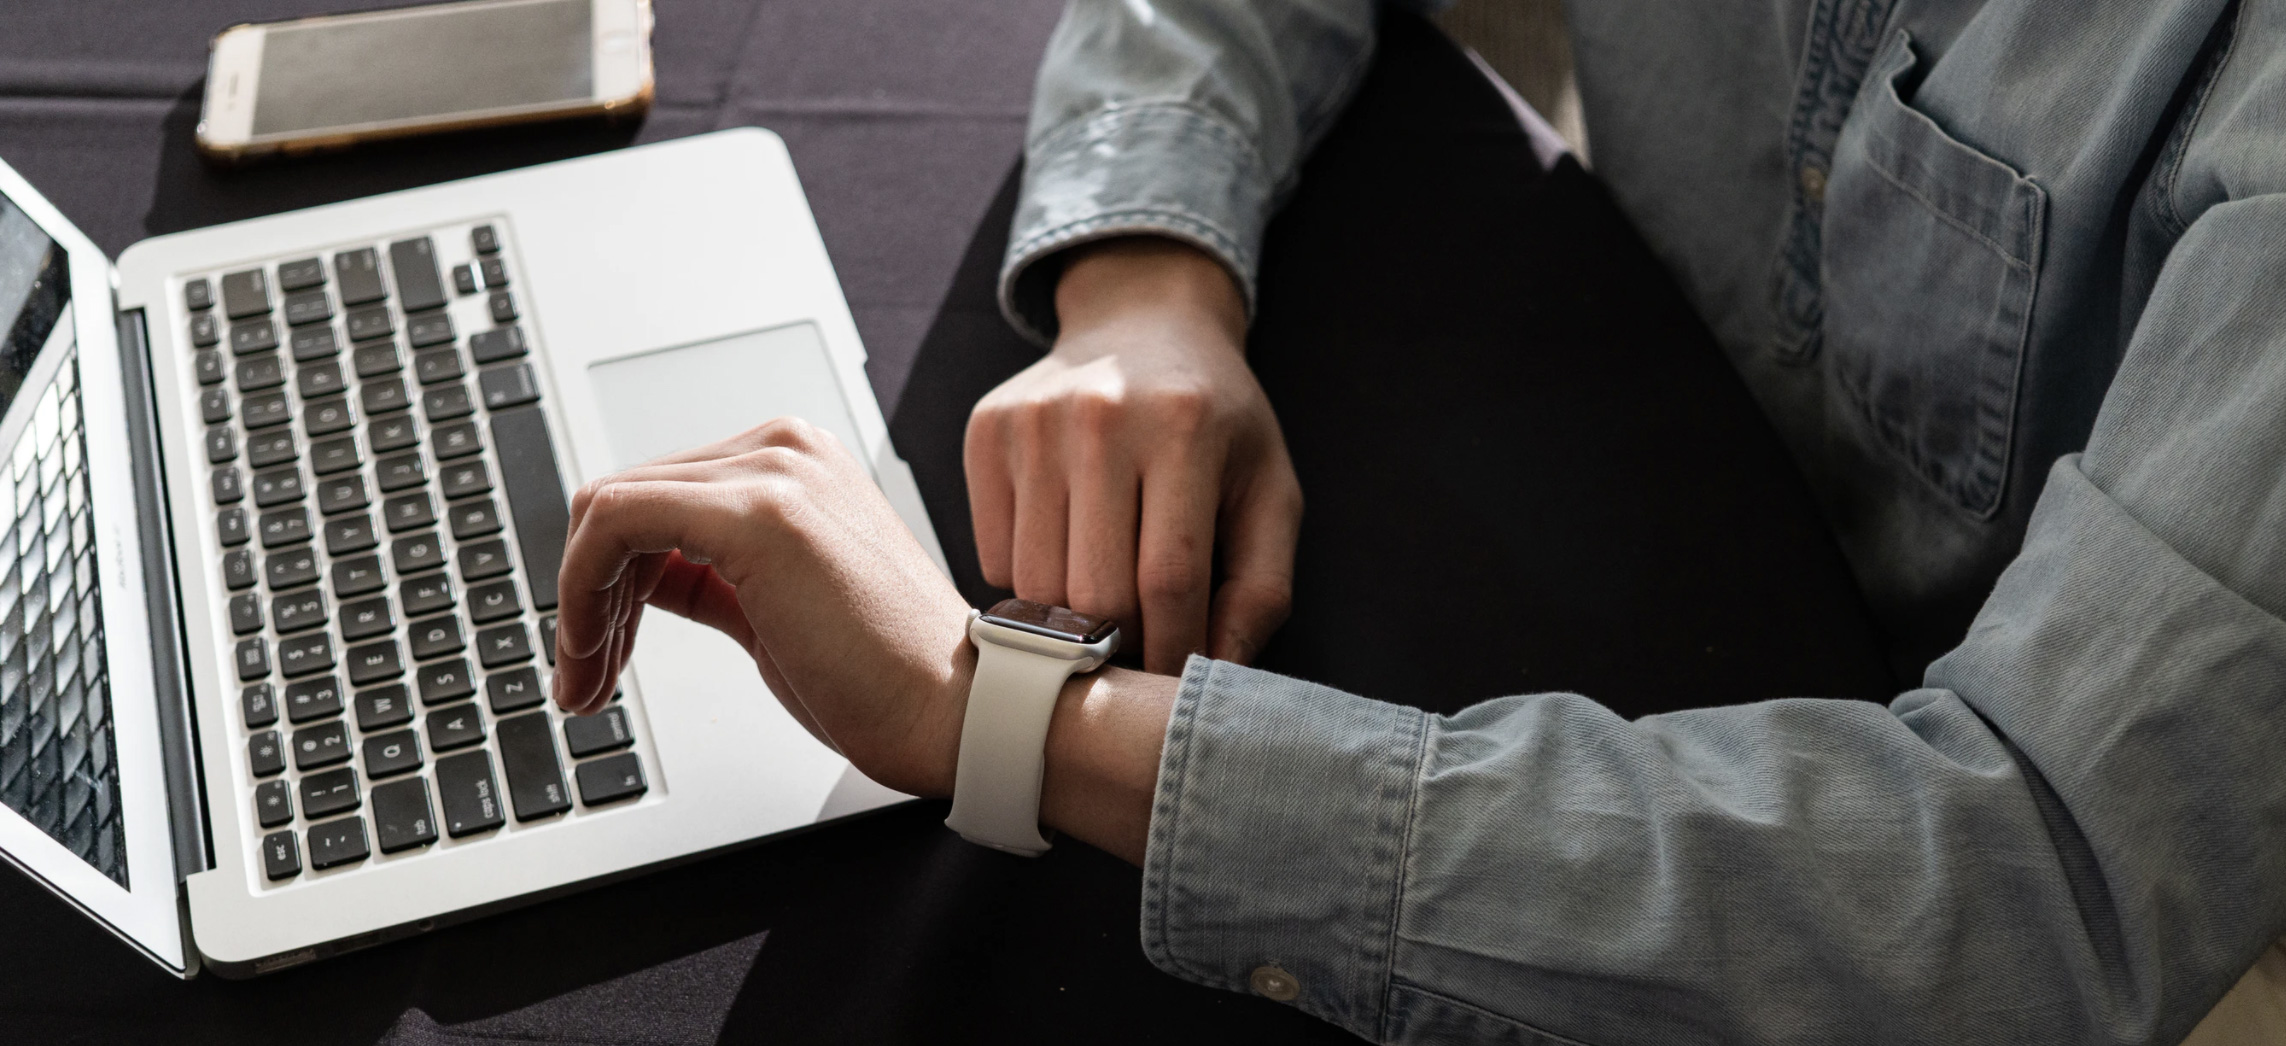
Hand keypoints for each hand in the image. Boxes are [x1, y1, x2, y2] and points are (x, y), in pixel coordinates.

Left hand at [551, 418, 976, 796]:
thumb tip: (632, 580)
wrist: (958, 710)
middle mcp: (784, 449)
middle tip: (582, 673)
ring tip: (588, 679)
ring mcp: (773, 471)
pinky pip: (616, 522)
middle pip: (624, 496)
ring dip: (578, 600)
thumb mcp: (775, 609)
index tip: (599, 645)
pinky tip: (597, 651)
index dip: (606, 575)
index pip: (658, 494)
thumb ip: (708, 576)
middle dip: (584, 592)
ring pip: (608, 507)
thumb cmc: (887, 677)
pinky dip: (582, 589)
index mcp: (797, 463)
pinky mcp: (756, 511)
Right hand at [966, 238, 1302, 672]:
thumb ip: (1261, 589)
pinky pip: (993, 558)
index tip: (1176, 682)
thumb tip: (1217, 674)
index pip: (1169, 580)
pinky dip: (1029, 586)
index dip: (1174, 652)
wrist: (1141, 325)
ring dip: (1070, 624)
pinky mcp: (988, 432)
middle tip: (1140, 649)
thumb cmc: (1216, 423)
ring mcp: (1035, 422)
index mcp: (1186, 428)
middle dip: (1122, 645)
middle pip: (1095, 592)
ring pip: (1035, 586)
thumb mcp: (1268, 492)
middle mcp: (1103, 415)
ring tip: (1104, 608)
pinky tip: (1066, 557)